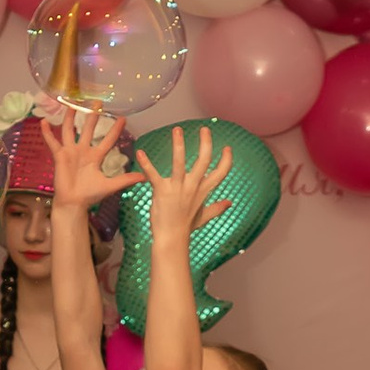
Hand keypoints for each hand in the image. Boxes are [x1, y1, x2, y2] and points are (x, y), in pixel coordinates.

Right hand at [40, 103, 136, 210]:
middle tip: (97, 101)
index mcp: (95, 157)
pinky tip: (43, 122)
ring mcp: (70, 152)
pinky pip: (52, 142)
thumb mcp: (110, 186)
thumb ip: (125, 179)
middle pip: (89, 129)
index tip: (123, 118)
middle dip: (93, 115)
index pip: (108, 140)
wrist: (74, 203)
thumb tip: (143, 177)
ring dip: (70, 118)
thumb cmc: (90, 195)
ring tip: (72, 104)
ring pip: (70, 130)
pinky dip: (47, 132)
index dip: (115, 129)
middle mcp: (83, 151)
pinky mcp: (59, 156)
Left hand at [141, 121, 234, 239]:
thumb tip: (230, 203)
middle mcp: (192, 187)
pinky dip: (146, 164)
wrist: (171, 239)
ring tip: (177, 130)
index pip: (220, 173)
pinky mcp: (161, 191)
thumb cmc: (185, 226)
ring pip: (179, 163)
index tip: (228, 147)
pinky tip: (140, 153)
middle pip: (204, 161)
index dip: (226, 160)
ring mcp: (177, 188)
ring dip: (178, 145)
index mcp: (203, 191)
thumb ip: (217, 208)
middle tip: (204, 129)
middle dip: (205, 144)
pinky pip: (153, 175)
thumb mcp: (204, 216)